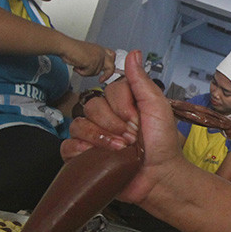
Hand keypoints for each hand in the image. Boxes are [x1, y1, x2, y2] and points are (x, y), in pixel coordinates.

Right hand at [61, 39, 115, 79]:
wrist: (65, 46)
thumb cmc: (72, 50)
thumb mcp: (87, 55)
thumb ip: (94, 61)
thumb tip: (98, 71)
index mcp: (100, 49)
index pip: (112, 55)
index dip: (112, 64)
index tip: (107, 72)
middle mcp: (100, 52)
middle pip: (111, 67)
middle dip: (107, 75)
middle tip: (101, 80)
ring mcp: (98, 57)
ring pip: (96, 72)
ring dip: (86, 72)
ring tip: (78, 66)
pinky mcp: (93, 61)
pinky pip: (89, 73)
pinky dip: (82, 72)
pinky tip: (77, 66)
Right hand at [61, 50, 185, 203]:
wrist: (159, 177)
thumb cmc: (162, 145)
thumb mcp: (157, 107)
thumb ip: (141, 81)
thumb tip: (133, 53)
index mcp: (122, 103)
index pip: (108, 90)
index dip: (122, 106)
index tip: (137, 120)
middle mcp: (105, 118)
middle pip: (92, 107)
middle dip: (113, 124)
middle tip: (131, 138)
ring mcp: (93, 137)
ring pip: (79, 125)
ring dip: (100, 138)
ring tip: (119, 150)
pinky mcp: (84, 157)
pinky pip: (67, 146)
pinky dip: (80, 150)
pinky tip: (97, 156)